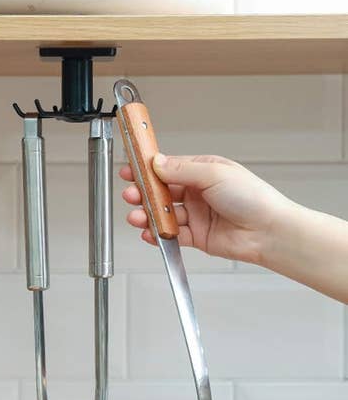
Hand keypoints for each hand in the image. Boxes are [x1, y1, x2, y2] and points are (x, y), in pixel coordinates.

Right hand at [120, 153, 291, 264]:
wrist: (268, 231)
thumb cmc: (253, 198)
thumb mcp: (214, 173)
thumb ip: (182, 169)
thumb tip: (158, 163)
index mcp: (203, 172)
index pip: (168, 168)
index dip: (148, 170)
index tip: (131, 170)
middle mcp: (198, 193)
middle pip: (162, 192)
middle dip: (144, 194)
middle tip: (131, 195)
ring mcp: (196, 215)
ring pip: (164, 214)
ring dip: (148, 215)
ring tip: (137, 216)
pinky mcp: (196, 236)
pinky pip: (171, 234)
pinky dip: (158, 234)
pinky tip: (149, 232)